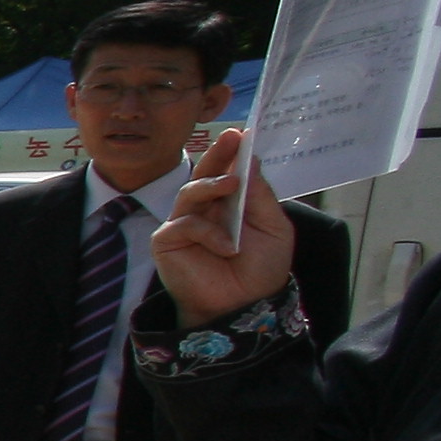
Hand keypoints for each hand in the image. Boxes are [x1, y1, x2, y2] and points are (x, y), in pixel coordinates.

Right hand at [151, 128, 295, 323]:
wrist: (244, 306)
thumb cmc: (260, 270)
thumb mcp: (273, 228)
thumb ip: (260, 196)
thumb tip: (249, 161)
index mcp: (231, 205)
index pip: (228, 173)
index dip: (233, 154)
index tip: (243, 134)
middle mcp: (205, 211)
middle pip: (204, 175)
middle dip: (217, 155)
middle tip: (230, 138)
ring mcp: (184, 225)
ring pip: (190, 192)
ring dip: (211, 185)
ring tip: (233, 185)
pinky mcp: (167, 241)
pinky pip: (184, 224)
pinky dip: (208, 232)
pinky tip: (227, 248)